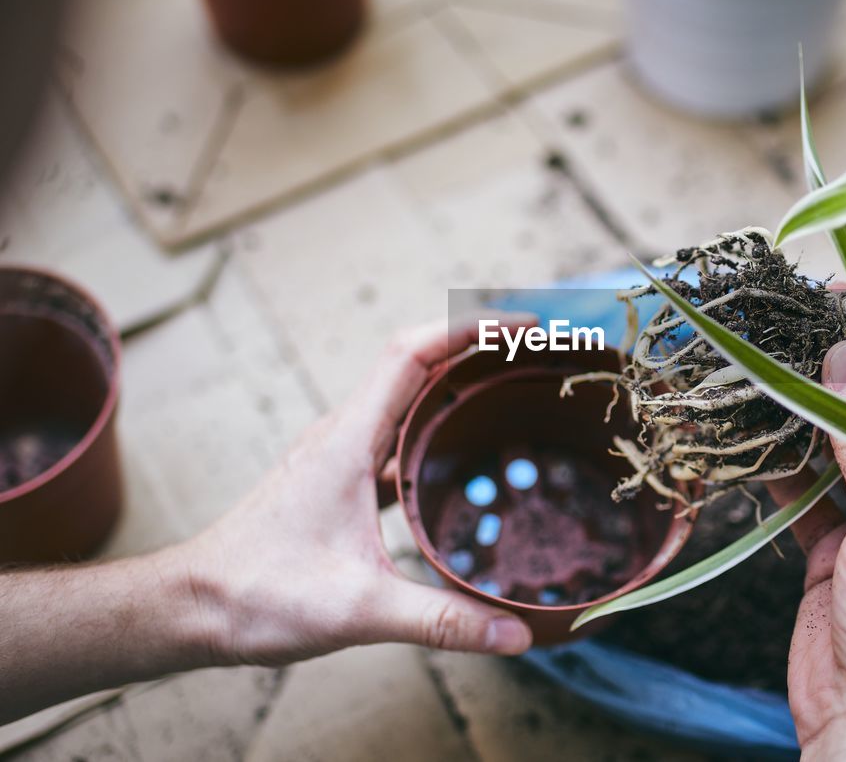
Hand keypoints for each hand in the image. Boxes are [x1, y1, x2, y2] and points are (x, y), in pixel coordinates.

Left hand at [178, 313, 537, 666]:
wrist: (190, 608)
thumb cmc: (256, 595)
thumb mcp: (359, 609)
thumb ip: (442, 619)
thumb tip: (517, 636)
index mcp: (347, 441)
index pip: (413, 354)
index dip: (470, 328)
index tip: (525, 326)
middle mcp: (342, 435)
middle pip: (417, 363)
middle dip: (478, 346)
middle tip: (538, 353)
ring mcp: (338, 456)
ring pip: (406, 398)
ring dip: (456, 383)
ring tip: (513, 390)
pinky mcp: (337, 482)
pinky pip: (396, 436)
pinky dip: (435, 429)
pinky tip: (463, 460)